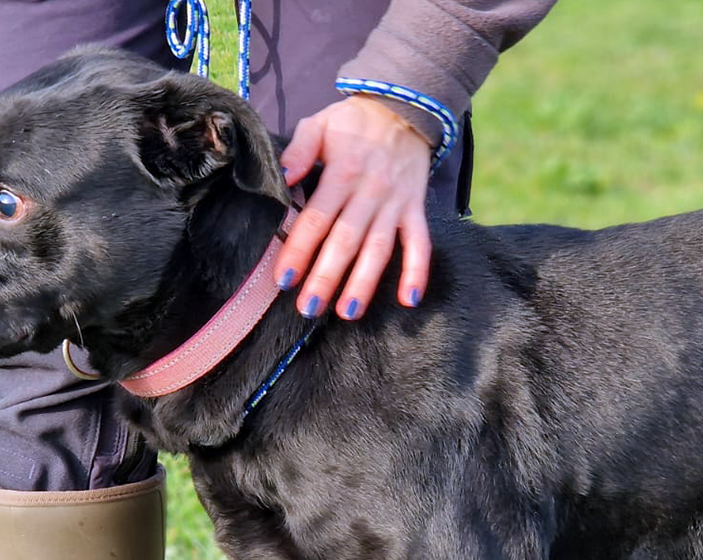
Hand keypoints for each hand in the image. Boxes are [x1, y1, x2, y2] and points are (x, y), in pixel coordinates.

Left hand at [276, 95, 432, 320]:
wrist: (404, 106)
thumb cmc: (353, 122)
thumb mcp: (320, 123)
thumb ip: (300, 150)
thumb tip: (283, 176)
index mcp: (341, 174)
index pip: (315, 218)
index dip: (299, 250)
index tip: (284, 279)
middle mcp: (369, 192)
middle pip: (345, 241)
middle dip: (326, 276)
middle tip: (309, 308)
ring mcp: (395, 203)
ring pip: (379, 248)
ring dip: (364, 282)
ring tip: (347, 311)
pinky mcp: (415, 208)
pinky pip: (419, 243)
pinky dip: (418, 270)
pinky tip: (409, 300)